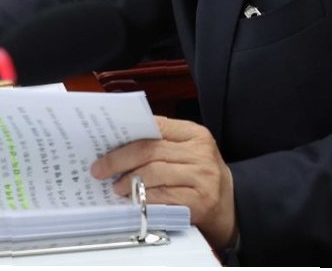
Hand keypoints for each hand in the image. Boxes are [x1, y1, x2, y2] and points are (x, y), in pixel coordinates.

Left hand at [91, 117, 236, 249]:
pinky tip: (134, 201)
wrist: (231, 206)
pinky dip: (144, 198)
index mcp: (195, 134)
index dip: (126, 136)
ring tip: (117, 188)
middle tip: (100, 170)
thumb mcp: (188, 153)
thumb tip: (118, 146)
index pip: (156, 126)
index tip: (104, 147)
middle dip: (119, 160)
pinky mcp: (200, 201)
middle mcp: (201, 152)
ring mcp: (203, 177)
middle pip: (150, 150)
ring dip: (129, 181)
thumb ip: (162, 144)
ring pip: (154, 173)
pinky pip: (163, 197)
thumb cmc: (201, 177)